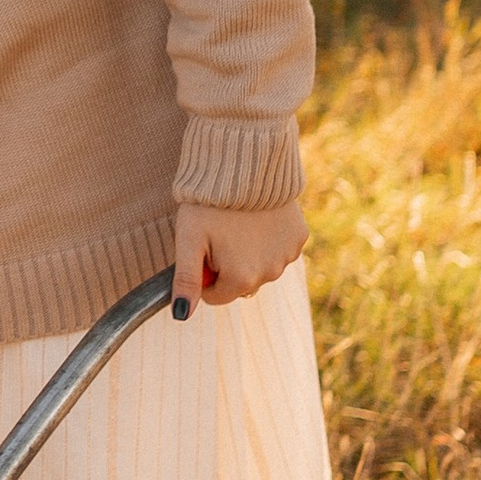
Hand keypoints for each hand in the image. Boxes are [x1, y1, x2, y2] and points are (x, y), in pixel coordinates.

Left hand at [172, 196, 306, 313]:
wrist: (246, 165)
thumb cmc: (210, 203)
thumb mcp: (189, 239)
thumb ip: (186, 279)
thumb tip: (181, 315)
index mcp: (241, 278)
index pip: (215, 297)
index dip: (204, 275)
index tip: (202, 250)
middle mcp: (269, 273)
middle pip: (239, 283)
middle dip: (227, 266)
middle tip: (219, 234)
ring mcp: (287, 256)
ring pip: (261, 267)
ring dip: (249, 254)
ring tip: (238, 224)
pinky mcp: (299, 238)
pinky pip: (280, 249)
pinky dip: (269, 240)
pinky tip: (259, 218)